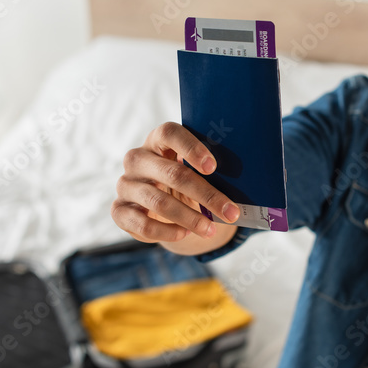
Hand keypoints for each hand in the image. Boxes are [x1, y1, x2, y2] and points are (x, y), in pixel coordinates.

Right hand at [111, 122, 240, 242]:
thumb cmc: (185, 181)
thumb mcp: (196, 171)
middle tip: (230, 211)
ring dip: (190, 218)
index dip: (191, 148)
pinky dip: (168, 231)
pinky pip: (143, 224)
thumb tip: (249, 180)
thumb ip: (210, 169)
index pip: (169, 133)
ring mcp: (126, 184)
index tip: (213, 167)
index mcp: (157, 140)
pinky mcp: (119, 210)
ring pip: (159, 202)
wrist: (159, 204)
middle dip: (206, 195)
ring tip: (211, 229)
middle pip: (172, 173)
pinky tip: (185, 234)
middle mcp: (137, 159)